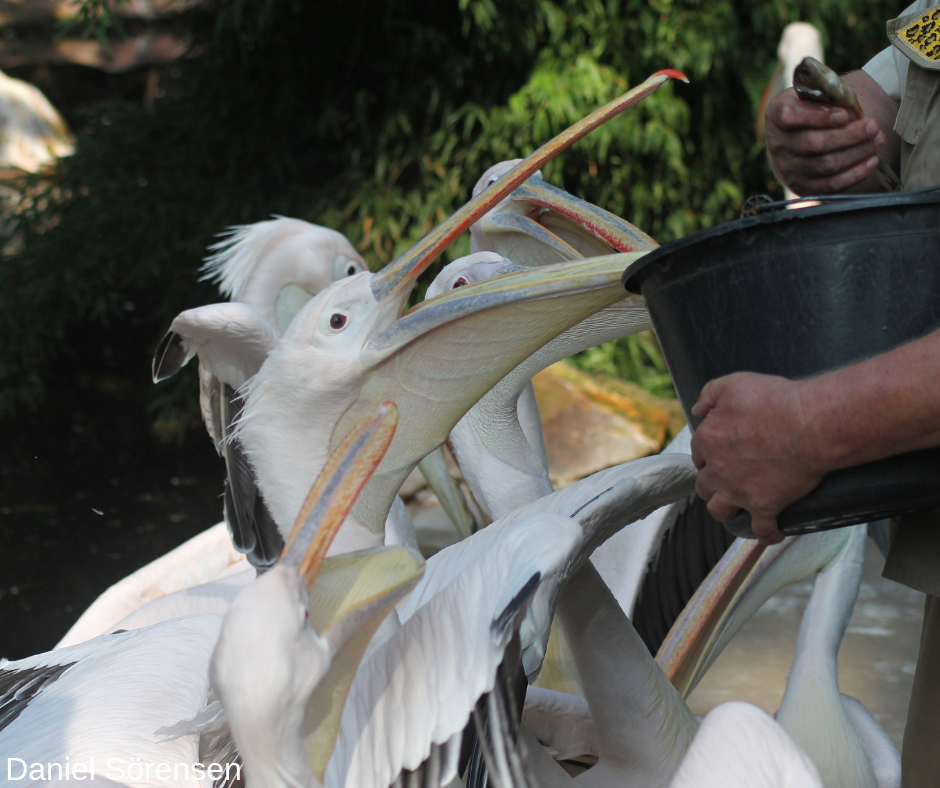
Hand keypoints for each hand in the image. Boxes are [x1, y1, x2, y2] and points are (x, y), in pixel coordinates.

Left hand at [690, 372, 828, 544]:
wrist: (809, 425)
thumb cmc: (774, 401)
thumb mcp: (733, 384)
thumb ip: (710, 394)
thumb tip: (698, 409)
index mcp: (708, 440)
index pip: (698, 453)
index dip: (708, 454)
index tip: (719, 454)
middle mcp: (717, 470)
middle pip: (704, 485)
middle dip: (712, 483)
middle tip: (725, 480)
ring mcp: (739, 491)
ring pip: (720, 510)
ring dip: (726, 509)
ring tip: (736, 507)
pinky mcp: (765, 507)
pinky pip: (761, 530)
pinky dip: (766, 533)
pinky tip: (772, 533)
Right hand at [765, 88, 884, 195]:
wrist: (794, 140)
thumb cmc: (809, 111)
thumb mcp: (811, 95)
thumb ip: (826, 96)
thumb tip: (850, 105)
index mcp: (776, 115)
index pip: (790, 117)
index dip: (819, 116)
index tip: (845, 114)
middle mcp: (777, 144)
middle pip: (815, 143)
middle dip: (849, 135)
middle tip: (872, 126)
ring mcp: (788, 169)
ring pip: (827, 164)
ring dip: (857, 152)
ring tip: (877, 140)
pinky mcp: (802, 187)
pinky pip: (831, 184)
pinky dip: (855, 173)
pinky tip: (871, 161)